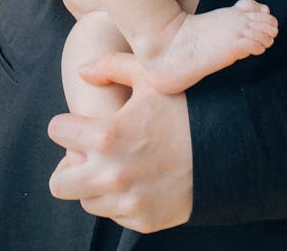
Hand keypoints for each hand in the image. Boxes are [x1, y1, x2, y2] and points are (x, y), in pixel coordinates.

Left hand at [48, 52, 192, 232]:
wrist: (230, 150)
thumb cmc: (187, 110)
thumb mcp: (152, 78)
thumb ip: (112, 65)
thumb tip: (82, 70)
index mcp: (106, 135)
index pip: (57, 131)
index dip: (68, 123)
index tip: (81, 123)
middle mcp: (111, 174)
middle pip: (58, 183)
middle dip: (70, 165)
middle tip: (90, 153)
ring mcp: (126, 202)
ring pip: (85, 200)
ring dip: (94, 183)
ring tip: (119, 164)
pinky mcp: (142, 221)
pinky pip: (114, 214)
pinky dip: (120, 199)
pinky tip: (140, 179)